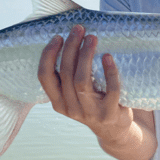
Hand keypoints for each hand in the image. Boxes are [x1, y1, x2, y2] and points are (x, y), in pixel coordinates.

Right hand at [37, 25, 133, 144]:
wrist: (114, 130)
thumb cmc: (93, 103)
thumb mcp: (74, 95)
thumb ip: (68, 76)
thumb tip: (70, 39)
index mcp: (58, 102)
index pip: (44, 77)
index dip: (49, 55)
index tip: (58, 37)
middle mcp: (71, 108)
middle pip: (66, 74)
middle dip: (71, 47)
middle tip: (79, 29)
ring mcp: (90, 112)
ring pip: (82, 81)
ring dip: (86, 56)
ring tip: (92, 38)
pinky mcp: (110, 113)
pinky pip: (110, 90)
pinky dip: (109, 72)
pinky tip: (108, 56)